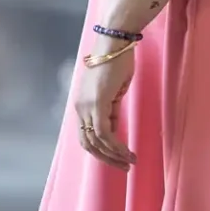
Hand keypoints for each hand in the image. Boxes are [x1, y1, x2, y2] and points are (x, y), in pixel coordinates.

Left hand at [72, 42, 137, 170]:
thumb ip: (111, 110)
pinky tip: (128, 152)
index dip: (101, 150)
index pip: (87, 135)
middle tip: (123, 167)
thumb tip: (114, 127)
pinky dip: (116, 146)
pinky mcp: (97, 104)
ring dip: (113, 155)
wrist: (115, 43)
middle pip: (88, 144)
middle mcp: (80, 107)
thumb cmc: (117, 62)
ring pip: (96, 142)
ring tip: (129, 163)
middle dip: (106, 159)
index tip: (118, 158)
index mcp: (82, 104)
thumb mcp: (114, 92)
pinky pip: (104, 133)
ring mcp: (87, 106)